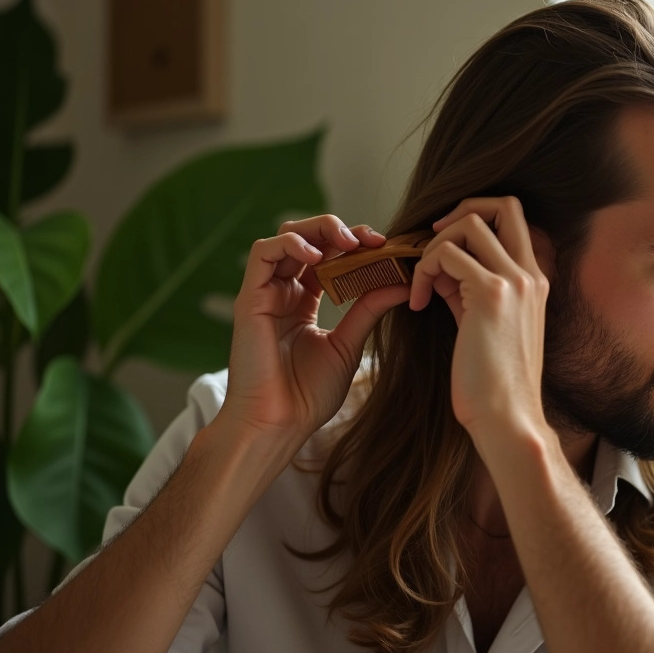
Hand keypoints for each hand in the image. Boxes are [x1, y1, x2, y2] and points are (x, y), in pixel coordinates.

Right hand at [216, 215, 410, 446]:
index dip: (356, 245)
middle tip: (371, 239)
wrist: (280, 423)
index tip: (386, 247)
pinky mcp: (251, 298)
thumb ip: (369, 309)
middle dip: (340, 230)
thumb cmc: (309, 394)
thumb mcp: (348, 343)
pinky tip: (317, 256)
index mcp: (305, 301)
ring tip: (348, 243)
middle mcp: (284, 291)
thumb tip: (403, 282)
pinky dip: (291, 243)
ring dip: (319, 229)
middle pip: (308, 238)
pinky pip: (263, 252)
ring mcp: (266, 292)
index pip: (329, 256)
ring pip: (285, 236)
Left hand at [407, 197, 551, 437]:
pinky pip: (445, 255)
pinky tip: (417, 304)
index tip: (447, 248)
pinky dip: (422, 272)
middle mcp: (532, 273)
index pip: (515, 218)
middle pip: (502, 204)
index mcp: (536, 281)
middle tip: (432, 247)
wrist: (508, 418)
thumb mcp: (487, 326)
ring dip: (434, 248)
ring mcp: (515, 280)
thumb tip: (442, 269)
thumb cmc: (494, 383)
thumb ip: (471, 291)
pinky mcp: (491, 293)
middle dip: (459, 213)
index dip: (476, 219)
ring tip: (423, 286)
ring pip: (468, 224)